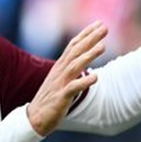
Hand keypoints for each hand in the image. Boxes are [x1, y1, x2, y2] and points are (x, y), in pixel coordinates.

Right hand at [27, 21, 107, 136]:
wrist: (35, 118)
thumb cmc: (51, 97)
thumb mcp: (60, 78)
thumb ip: (71, 68)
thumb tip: (86, 60)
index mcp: (60, 66)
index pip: (74, 45)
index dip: (86, 34)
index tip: (99, 23)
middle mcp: (60, 71)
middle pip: (76, 51)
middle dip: (91, 38)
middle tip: (105, 27)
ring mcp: (60, 84)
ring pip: (75, 66)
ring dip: (89, 55)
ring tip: (103, 46)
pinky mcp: (61, 97)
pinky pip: (73, 88)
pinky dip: (84, 82)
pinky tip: (95, 77)